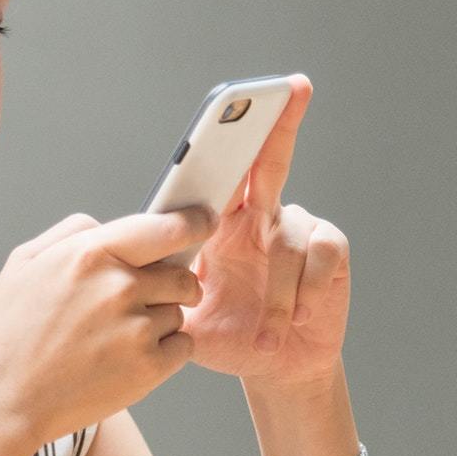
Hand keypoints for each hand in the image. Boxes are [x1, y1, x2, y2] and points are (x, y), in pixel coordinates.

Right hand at [0, 205, 217, 446]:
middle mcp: (119, 287)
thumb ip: (70, 234)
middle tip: (142, 300)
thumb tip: (107, 226)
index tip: (202, 222)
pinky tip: (126, 357)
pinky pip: (182, 346)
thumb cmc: (8, 335)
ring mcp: (137, 329)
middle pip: (181, 274)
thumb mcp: (23, 263)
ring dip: (160, 320)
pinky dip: (165, 351)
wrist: (3, 400)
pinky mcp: (148, 368)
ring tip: (115, 337)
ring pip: (179, 311)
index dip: (192, 223)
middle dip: (172, 284)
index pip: (165, 227)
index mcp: (90, 255)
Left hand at [180, 74, 350, 387]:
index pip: (219, 172)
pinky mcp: (329, 251)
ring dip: (275, 294)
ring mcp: (297, 231)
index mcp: (221, 224)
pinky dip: (303, 293)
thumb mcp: (182, 312)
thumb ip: (161, 285)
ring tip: (267, 332)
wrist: (274, 369)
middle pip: (270, 161)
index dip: (226, 135)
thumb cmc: (225, 334)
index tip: (230, 97)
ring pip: (285, 238)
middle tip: (291, 86)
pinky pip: (316, 256)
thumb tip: (126, 264)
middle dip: (281, 122)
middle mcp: (261, 218)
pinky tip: (297, 317)